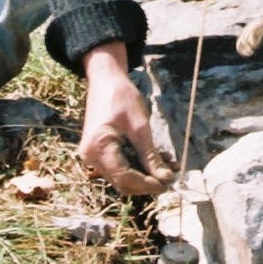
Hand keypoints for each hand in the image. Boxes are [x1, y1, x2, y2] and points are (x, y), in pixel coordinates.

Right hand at [79, 43, 175, 195]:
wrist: (105, 80)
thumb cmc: (121, 97)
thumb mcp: (140, 126)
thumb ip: (150, 155)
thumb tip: (165, 178)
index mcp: (98, 148)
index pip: (125, 178)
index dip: (147, 184)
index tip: (168, 182)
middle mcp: (91, 157)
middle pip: (122, 182)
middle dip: (147, 182)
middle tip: (171, 177)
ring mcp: (93, 156)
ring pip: (122, 176)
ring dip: (145, 174)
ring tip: (169, 167)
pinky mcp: (100, 152)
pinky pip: (120, 166)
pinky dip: (138, 165)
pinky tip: (157, 159)